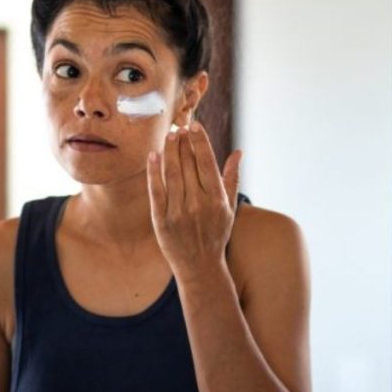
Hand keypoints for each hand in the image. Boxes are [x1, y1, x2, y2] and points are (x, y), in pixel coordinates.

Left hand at [146, 121, 242, 282]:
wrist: (200, 266)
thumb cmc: (217, 234)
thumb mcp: (230, 208)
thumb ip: (232, 178)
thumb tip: (238, 152)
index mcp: (216, 199)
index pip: (207, 163)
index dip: (200, 142)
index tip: (194, 125)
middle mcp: (198, 204)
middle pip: (188, 165)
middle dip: (183, 142)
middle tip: (179, 126)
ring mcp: (178, 212)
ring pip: (172, 174)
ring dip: (169, 151)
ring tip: (169, 135)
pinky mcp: (161, 220)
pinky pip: (156, 191)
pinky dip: (154, 172)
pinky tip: (154, 155)